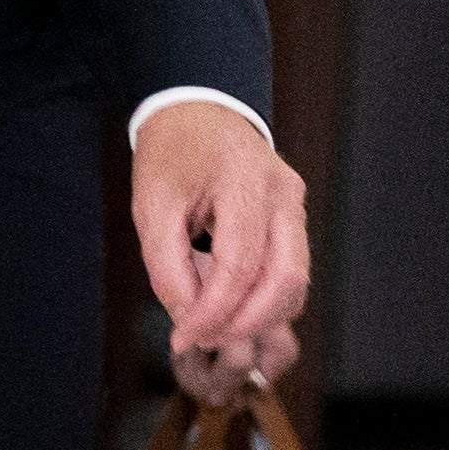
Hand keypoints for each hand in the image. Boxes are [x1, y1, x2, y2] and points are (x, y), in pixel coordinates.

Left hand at [133, 100, 306, 406]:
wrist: (196, 110)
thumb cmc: (171, 153)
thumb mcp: (151, 204)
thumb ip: (166, 265)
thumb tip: (188, 320)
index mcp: (244, 180)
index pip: (239, 265)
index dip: (213, 312)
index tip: (184, 338)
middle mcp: (283, 193)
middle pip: (284, 281)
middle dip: (245, 323)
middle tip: (204, 339)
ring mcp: (296, 205)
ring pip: (297, 283)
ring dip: (260, 318)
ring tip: (216, 328)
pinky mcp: (296, 217)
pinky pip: (293, 272)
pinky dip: (267, 301)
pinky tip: (235, 311)